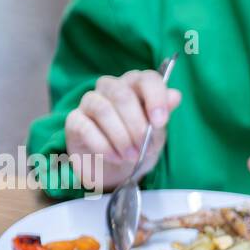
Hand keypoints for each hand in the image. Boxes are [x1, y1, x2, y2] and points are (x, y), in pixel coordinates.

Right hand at [64, 70, 181, 190]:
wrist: (117, 171)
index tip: (160, 122)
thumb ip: (163, 115)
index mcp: (135, 86)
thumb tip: (175, 95)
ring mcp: (90, 102)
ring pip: (103, 110)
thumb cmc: (139, 146)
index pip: (146, 78)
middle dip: (137, 126)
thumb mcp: (156, 134)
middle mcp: (110, 88)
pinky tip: (115, 157)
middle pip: (122, 95)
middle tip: (145, 148)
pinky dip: (104, 146)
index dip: (155, 97)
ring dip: (121, 138)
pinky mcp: (74, 121)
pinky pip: (86, 128)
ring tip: (131, 156)